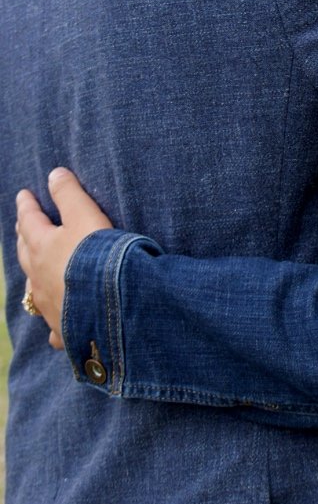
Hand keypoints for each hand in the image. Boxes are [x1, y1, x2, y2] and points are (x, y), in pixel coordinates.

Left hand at [16, 168, 112, 348]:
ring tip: (32, 273)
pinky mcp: (63, 327)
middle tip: (22, 227)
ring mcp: (48, 303)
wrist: (108, 301)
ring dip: (32, 277)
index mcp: (42, 246)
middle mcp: (38, 276)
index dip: (27, 206)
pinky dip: (53, 323)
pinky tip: (53, 330)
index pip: (29, 220)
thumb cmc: (97, 254)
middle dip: (24, 237)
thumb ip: (69, 194)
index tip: (22, 195)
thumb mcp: (84, 215)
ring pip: (33, 289)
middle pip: (26, 253)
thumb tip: (54, 173)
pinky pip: (53, 326)